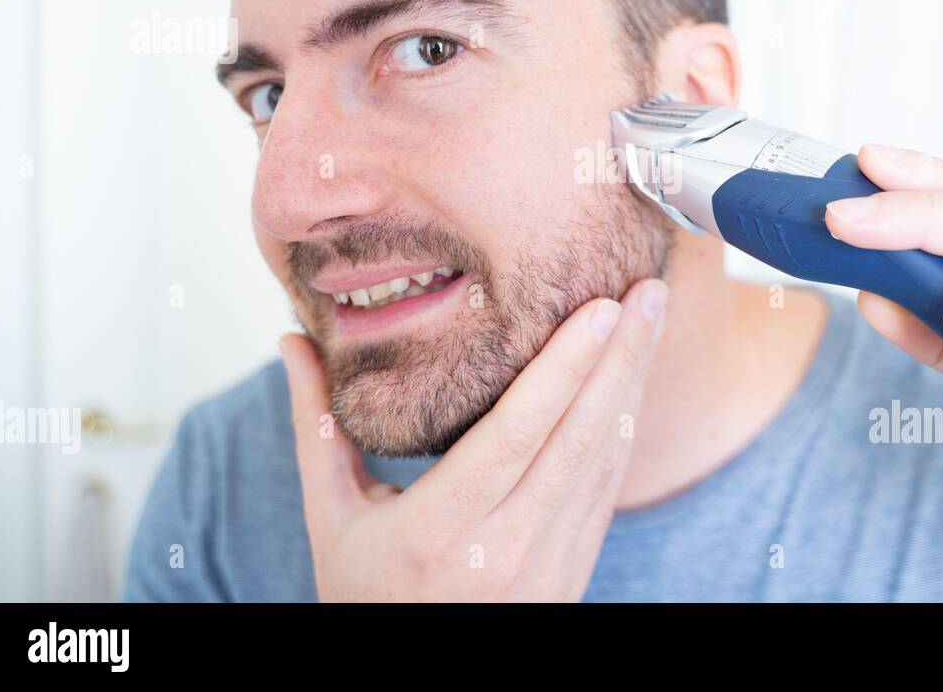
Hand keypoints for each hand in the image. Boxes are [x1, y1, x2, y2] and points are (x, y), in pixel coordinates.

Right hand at [280, 277, 667, 600]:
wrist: (417, 676)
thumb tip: (290, 340)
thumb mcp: (332, 515)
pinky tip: (634, 376)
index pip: (516, 436)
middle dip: (620, 356)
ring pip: (605, 459)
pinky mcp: (573, 568)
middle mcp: (504, 550)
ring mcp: (548, 565)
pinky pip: (609, 486)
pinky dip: (626, 425)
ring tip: (652, 316)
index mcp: (438, 532)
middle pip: (577, 438)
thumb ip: (316, 425)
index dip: (564, 368)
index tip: (598, 307)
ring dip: (633, 382)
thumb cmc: (365, 591)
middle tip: (649, 289)